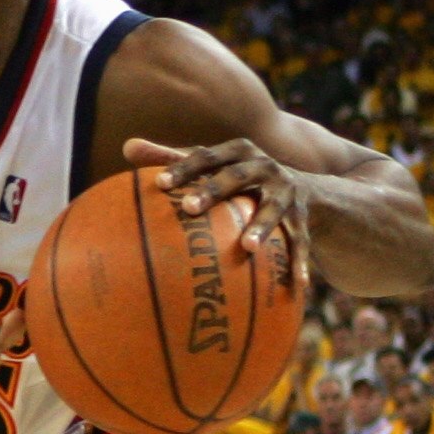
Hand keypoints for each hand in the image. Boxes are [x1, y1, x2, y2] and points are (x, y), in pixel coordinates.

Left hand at [127, 137, 308, 287]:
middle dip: (214, 190)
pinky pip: (300, 242)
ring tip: (247, 248)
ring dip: (262, 226)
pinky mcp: (303, 218)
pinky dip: (298, 262)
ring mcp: (286, 192)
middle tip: (189, 208)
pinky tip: (296, 286)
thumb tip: (127, 146)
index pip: (205, 156)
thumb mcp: (213, 165)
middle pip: (236, 176)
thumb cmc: (240, 178)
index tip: (159, 183)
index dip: (183, 167)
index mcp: (238, 153)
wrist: (306, 189)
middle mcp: (265, 167)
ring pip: (273, 208)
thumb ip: (172, 156)